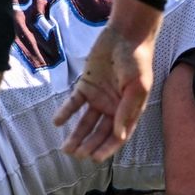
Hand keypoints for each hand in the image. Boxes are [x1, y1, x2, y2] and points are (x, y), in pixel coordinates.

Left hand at [53, 0, 161, 161]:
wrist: (126, 36)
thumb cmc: (137, 61)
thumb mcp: (137, 87)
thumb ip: (127, 111)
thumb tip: (119, 135)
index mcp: (130, 110)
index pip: (119, 135)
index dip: (107, 148)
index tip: (95, 159)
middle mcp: (114, 107)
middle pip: (101, 131)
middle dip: (89, 145)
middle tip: (76, 155)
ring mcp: (100, 97)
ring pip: (86, 121)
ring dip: (77, 134)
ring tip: (66, 148)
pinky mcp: (87, 85)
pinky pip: (75, 102)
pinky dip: (66, 112)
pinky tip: (58, 122)